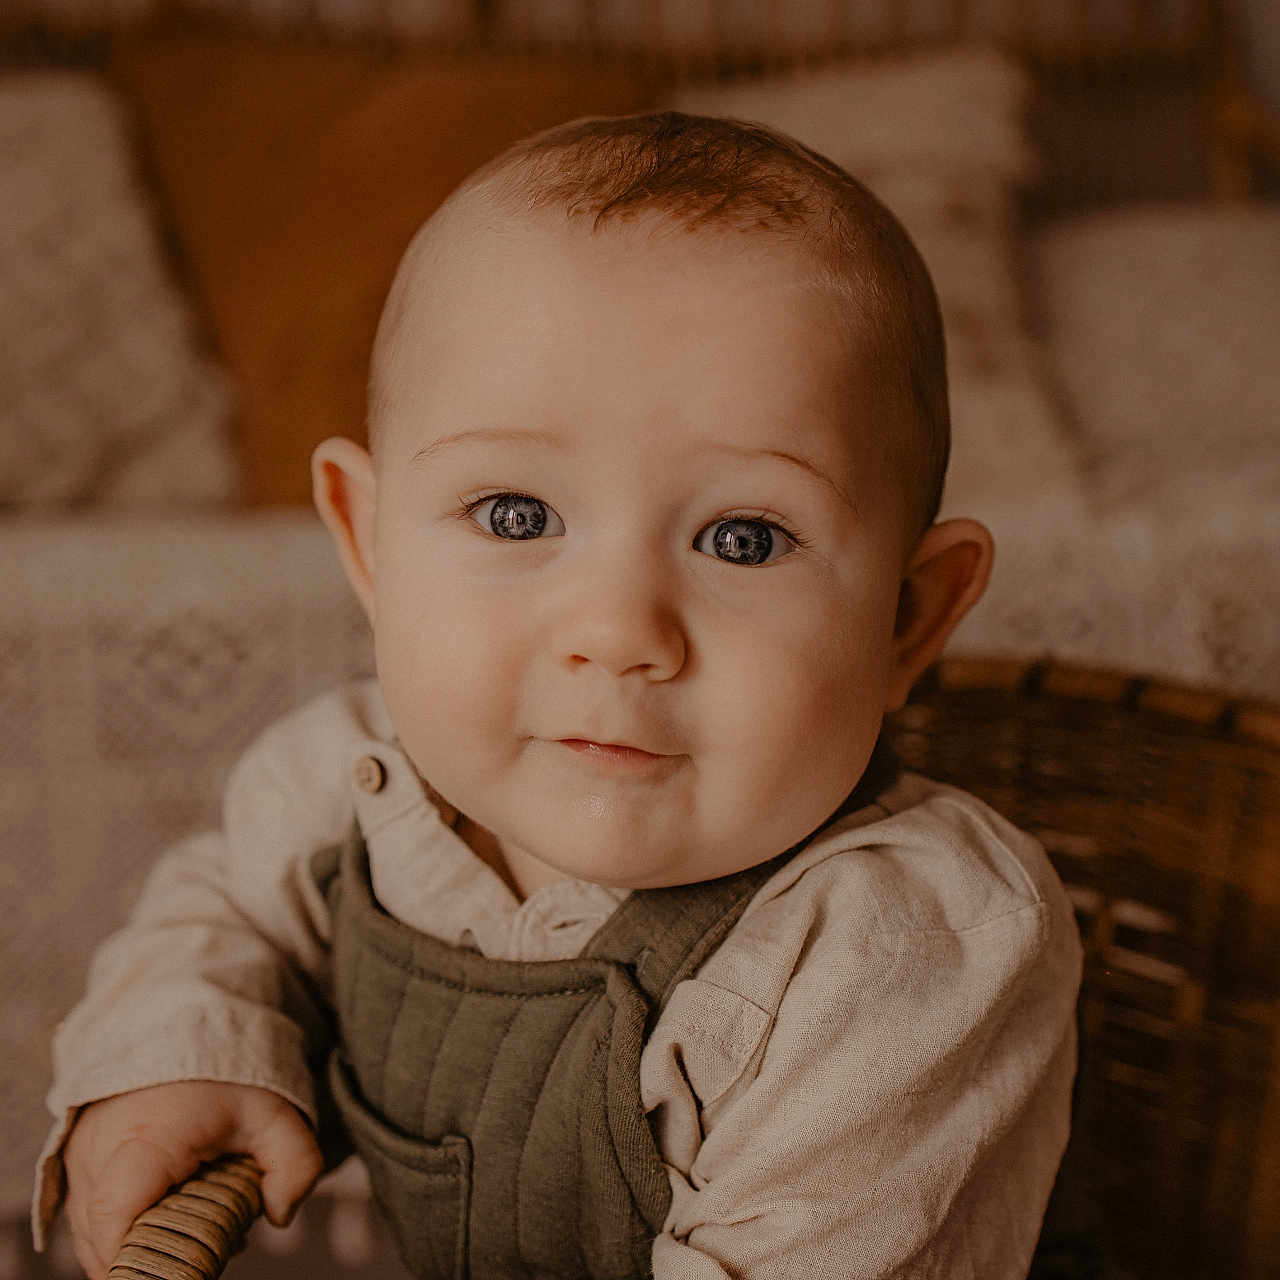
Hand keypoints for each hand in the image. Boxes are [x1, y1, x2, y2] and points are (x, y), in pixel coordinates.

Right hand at [62, 1079, 322, 1279]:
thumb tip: (281, 1215)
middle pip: (103, 1235)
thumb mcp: (278, 1111)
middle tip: (205, 1241)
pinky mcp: (74, 1159)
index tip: (177, 1268)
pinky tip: (166, 1213)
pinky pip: (87, 1216)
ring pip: (91, 1231)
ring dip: (136, 1240)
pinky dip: (121, 1227)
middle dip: (151, 1253)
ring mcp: (78, 1155)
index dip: (135, 1256)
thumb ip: (296, 1164)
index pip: (117, 1214)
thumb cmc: (230, 1071)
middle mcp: (98, 1149)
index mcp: (145, 1137)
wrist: (190, 1022)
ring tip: (193, 1218)